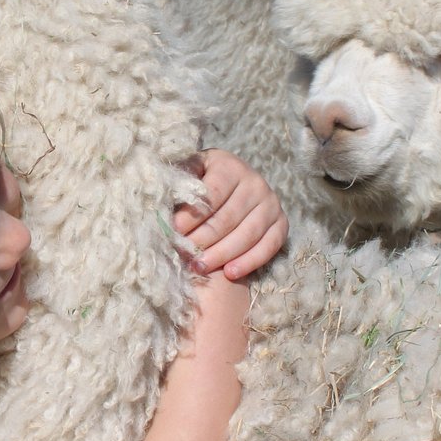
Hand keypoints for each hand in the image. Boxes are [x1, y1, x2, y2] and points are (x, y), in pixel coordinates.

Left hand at [173, 149, 286, 279]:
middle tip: (184, 254)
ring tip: (200, 268)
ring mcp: (271, 203)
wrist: (234, 183)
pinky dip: (250, 262)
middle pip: (229, 217)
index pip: (212, 193)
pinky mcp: (281, 223)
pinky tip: (230, 273)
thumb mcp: (190, 172)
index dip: (193, 214)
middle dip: (203, 239)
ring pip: (247, 234)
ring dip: (222, 254)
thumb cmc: (202, 181)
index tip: (175, 231)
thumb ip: (177, 182)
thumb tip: (158, 197)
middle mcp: (255, 182)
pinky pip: (269, 246)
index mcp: (229, 166)